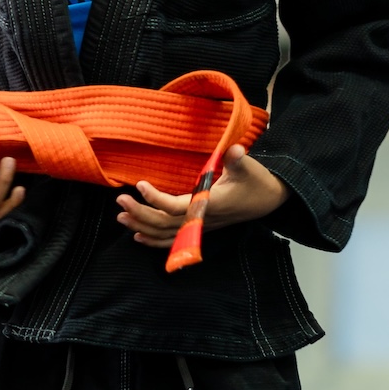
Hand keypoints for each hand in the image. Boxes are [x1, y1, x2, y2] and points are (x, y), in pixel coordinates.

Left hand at [116, 145, 286, 248]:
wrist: (268, 200)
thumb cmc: (256, 182)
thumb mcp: (249, 168)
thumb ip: (238, 160)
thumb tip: (235, 149)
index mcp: (210, 205)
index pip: (176, 207)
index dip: (156, 199)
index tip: (140, 184)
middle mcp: (202, 220)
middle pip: (164, 224)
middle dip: (140, 213)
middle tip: (120, 199)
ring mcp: (199, 227)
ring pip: (165, 234)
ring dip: (142, 226)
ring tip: (121, 216)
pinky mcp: (199, 229)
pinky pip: (173, 240)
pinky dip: (154, 240)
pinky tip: (138, 236)